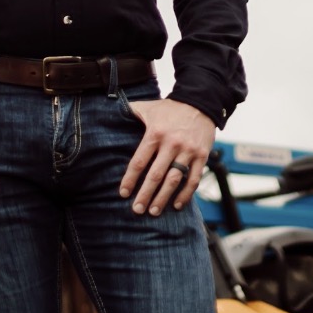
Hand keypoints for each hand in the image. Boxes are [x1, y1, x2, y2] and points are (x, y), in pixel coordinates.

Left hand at [118, 99, 214, 215]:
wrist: (200, 101)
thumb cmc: (169, 108)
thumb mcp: (148, 107)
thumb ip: (130, 112)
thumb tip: (109, 115)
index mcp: (155, 133)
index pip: (139, 161)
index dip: (130, 179)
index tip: (123, 193)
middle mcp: (172, 144)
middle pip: (155, 175)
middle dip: (145, 194)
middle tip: (137, 209)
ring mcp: (188, 151)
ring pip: (174, 180)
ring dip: (163, 198)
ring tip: (154, 211)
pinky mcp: (202, 156)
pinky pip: (194, 179)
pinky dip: (186, 194)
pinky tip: (177, 205)